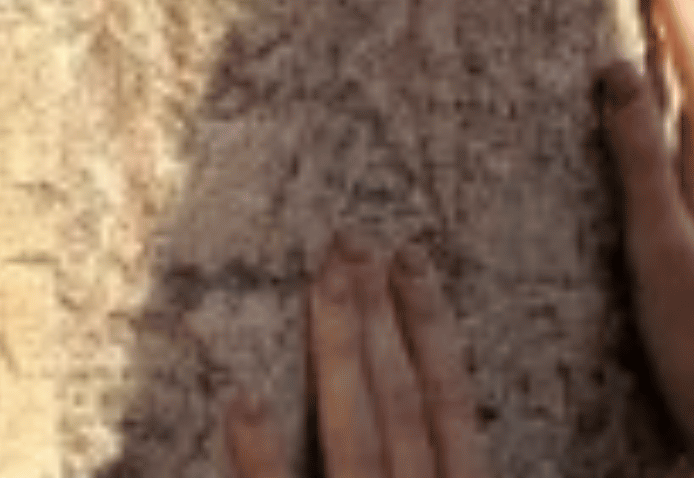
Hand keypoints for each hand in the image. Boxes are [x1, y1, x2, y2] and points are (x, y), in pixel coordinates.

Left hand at [225, 235, 489, 477]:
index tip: (410, 255)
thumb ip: (443, 465)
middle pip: (398, 398)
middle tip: (353, 239)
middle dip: (378, 314)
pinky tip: (245, 401)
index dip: (430, 324)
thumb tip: (425, 391)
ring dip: (339, 351)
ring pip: (357, 432)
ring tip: (323, 280)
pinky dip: (262, 454)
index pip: (448, 399)